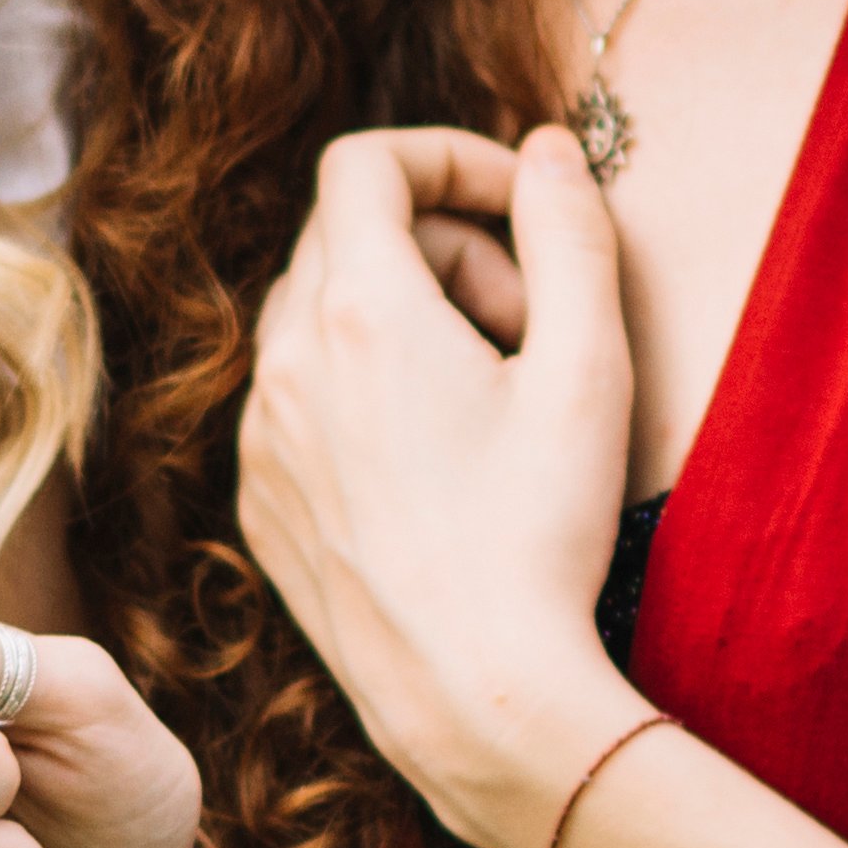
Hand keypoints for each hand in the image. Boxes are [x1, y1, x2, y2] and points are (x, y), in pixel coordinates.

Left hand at [232, 124, 640, 847]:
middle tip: (526, 324)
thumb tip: (549, 150)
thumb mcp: (588, 366)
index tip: (516, 204)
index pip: (365, 162)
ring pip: (317, 320)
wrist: (473, 697)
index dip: (446, 157)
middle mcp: (284, 362)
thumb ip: (571, 232)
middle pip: (346, 238)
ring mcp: (260, 438)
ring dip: (400, 321)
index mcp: (358, 309)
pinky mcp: (259, 503)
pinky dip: (360, 393)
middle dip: (443, 249)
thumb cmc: (541, 533)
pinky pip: (296, 401)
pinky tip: (437, 464)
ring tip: (487, 398)